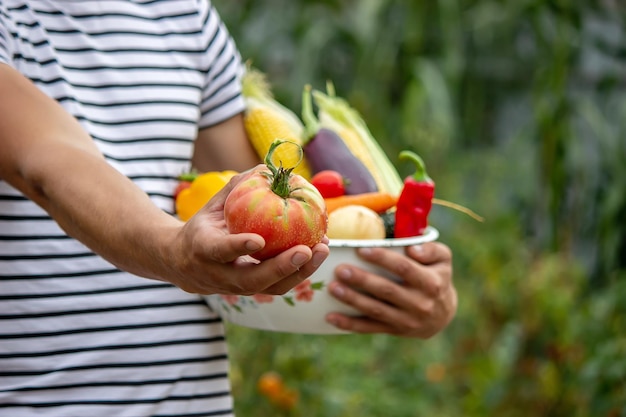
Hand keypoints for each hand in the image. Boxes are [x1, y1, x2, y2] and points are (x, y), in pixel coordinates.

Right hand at [165, 168, 329, 294]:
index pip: (220, 251)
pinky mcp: (252, 292)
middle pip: (251, 280)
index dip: (238, 247)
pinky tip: (319, 251)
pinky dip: (301, 271)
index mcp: (203, 249)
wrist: (183, 265)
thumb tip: (264, 168)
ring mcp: (236, 288)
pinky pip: (279, 285)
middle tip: (307, 250)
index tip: (258, 240)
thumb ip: (236, 189)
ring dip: (300, 271)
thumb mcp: (211, 206)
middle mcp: (219, 275)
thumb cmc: (202, 228)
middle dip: (281, 267)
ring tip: (323, 249)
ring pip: (270, 288)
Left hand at [325, 242, 455, 337]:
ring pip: (375, 310)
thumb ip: (431, 249)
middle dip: (362, 280)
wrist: (443, 314)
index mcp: (431, 283)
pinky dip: (349, 324)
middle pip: (386, 290)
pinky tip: (331, 317)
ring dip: (352, 300)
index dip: (382, 259)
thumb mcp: (443, 259)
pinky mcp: (394, 330)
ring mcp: (406, 320)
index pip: (404, 268)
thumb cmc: (437, 277)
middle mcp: (419, 304)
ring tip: (332, 288)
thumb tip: (411, 249)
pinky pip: (370, 328)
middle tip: (340, 270)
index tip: (361, 249)